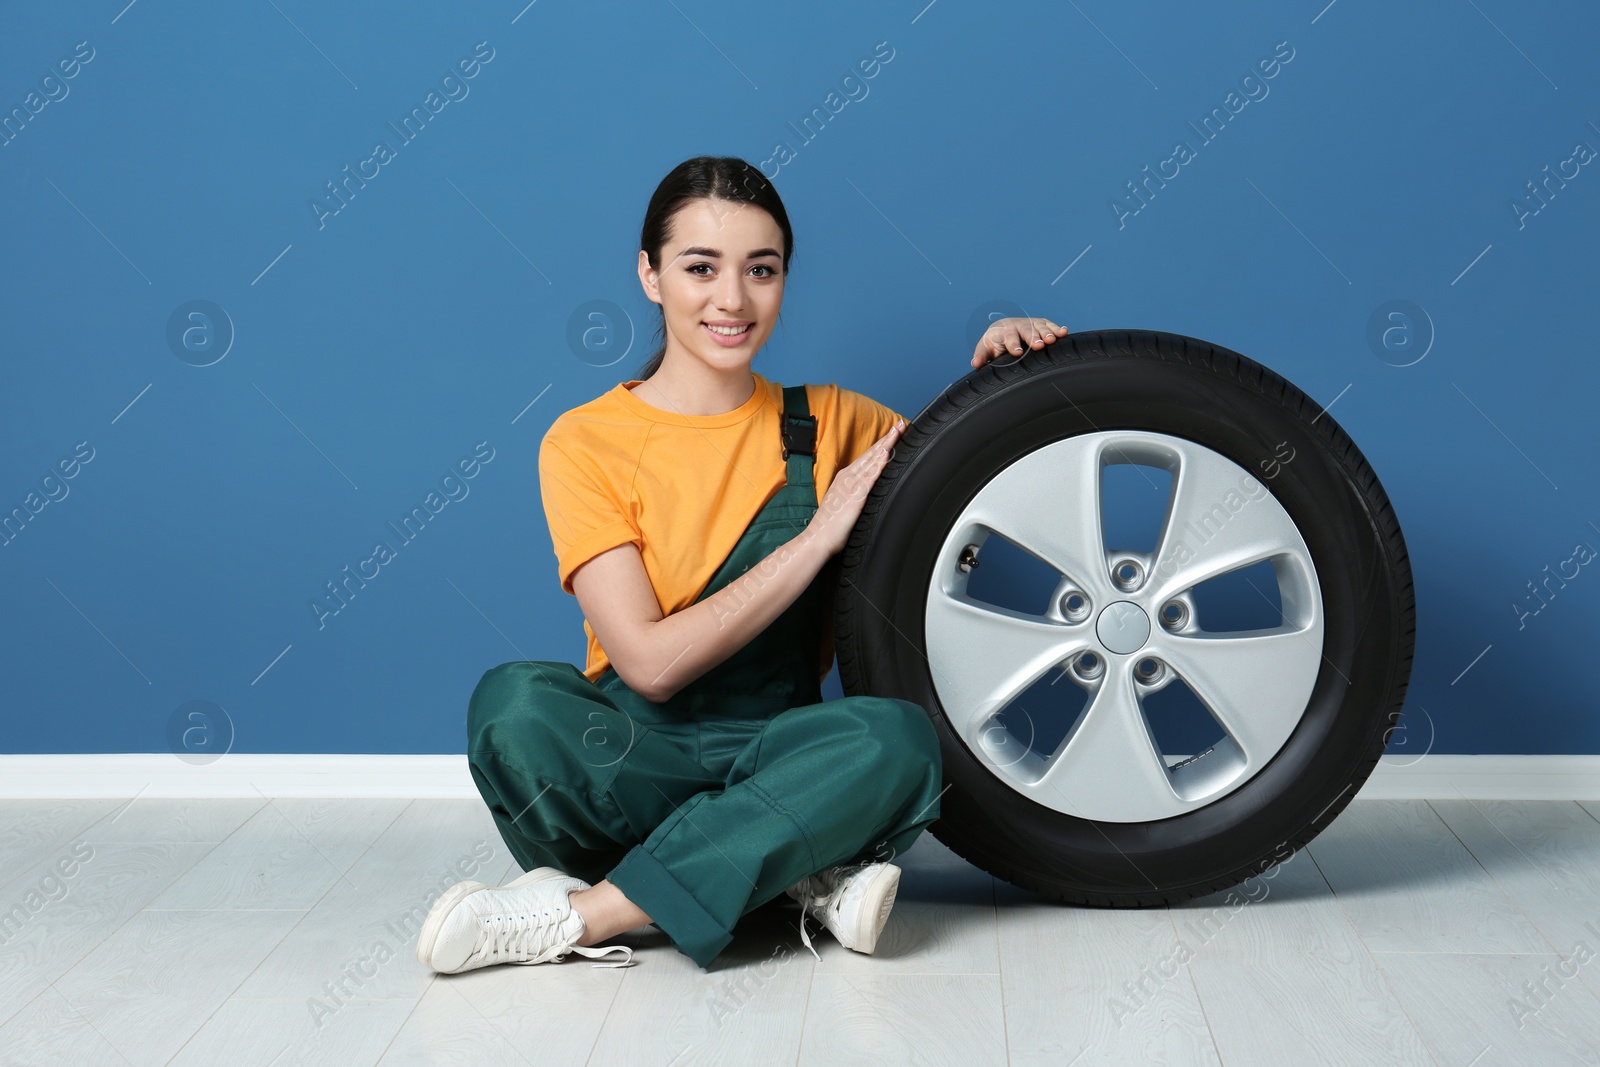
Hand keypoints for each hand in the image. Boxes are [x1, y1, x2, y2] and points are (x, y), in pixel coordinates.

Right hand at [806, 418, 904, 555]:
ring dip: (886, 445)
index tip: (892, 432)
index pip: (866, 457)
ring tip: (898, 431)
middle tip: (900, 424)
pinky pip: (870, 477)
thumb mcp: (843, 503)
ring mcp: (851, 485)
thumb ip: (854, 494)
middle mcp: (847, 478)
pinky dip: (879, 464)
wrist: (818, 538)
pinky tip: (887, 454)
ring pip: (872, 460)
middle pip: (871, 454)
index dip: (880, 443)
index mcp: (845, 479)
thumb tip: (865, 492)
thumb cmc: (830, 526)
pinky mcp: (855, 496)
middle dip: (887, 438)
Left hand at [972, 316, 1066, 368]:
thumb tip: (975, 364)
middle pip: (1026, 329)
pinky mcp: (1041, 324)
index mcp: (1003, 330)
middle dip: (1032, 337)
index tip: (1017, 352)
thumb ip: (981, 355)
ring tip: (1053, 340)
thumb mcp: (986, 349)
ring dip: (1047, 332)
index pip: (1008, 335)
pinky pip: (1050, 325)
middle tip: (1039, 345)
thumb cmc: (994, 344)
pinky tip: (1064, 333)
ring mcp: (1030, 323)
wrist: (1002, 330)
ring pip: (1039, 326)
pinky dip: (1057, 328)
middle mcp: (1018, 324)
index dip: (1013, 343)